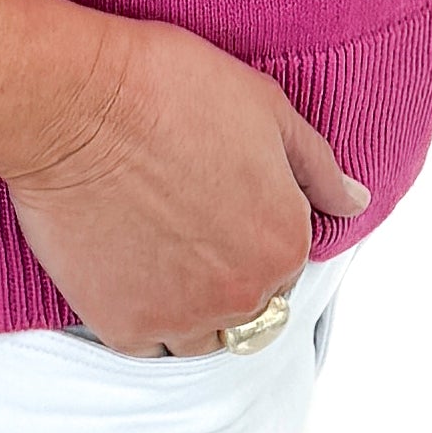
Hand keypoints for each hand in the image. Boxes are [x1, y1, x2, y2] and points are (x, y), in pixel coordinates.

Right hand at [0, 16, 369, 355]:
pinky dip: (140, 316)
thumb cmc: (168, 88)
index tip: (216, 198)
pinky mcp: (122, 325)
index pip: (286, 260)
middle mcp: (243, 293)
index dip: (252, 228)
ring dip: (190, 307)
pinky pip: (145, 344)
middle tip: (182, 222)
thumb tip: (355, 202)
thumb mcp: (265, 107)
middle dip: (225, 273)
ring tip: (155, 253)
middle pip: (248, 305)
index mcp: (285, 241)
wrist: (75, 102)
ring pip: (202, 338)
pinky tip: (122, 269)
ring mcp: (182, 316)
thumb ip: (318, 166)